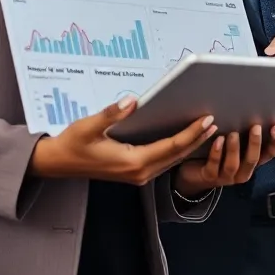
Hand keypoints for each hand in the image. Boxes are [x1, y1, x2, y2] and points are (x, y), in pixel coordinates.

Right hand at [29, 96, 216, 184]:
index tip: (207, 120)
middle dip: (197, 139)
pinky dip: (178, 149)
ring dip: (190, 145)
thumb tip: (132, 100)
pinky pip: (164, 160)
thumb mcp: (89, 126)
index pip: (170, 147)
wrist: (58, 163)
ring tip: (208, 129)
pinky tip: (186, 138)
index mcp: (132, 163)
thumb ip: (111, 114)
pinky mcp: (135, 171)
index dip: (191, 133)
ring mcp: (138, 174)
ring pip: (172, 159)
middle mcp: (139, 172)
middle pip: (176, 155)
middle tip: (216, 121)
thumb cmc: (73, 144)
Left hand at [173, 124, 274, 195]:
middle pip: (252, 160)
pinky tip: (217, 140)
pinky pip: (214, 166)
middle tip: (255, 127)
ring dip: (234, 149)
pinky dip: (216, 153)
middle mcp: (242, 172)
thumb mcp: (235, 144)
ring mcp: (226, 176)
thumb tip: (253, 111)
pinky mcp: (209, 176)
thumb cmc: (220, 153)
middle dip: (255, 144)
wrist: (195, 173)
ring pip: (233, 165)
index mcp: (251, 162)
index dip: (274, 142)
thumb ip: (244, 134)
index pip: (268, 155)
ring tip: (232, 133)